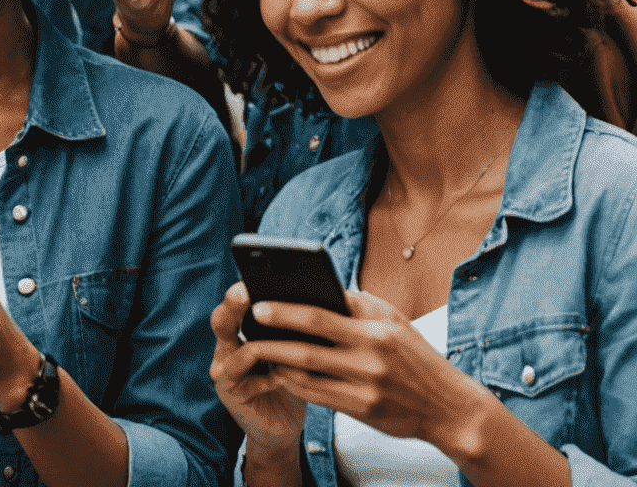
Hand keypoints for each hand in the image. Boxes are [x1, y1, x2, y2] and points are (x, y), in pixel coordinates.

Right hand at [207, 282, 306, 455]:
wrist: (283, 430)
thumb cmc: (291, 385)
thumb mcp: (294, 352)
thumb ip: (293, 330)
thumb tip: (318, 298)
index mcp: (239, 332)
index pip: (235, 304)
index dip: (243, 290)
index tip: (255, 275)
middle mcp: (225, 347)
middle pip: (222, 318)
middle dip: (234, 303)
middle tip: (246, 290)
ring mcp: (223, 369)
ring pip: (233, 347)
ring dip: (258, 342)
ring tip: (276, 335)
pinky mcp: (229, 392)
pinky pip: (247, 377)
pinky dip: (268, 375)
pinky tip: (285, 376)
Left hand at [232, 288, 475, 450]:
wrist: (449, 408)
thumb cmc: (415, 355)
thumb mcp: (391, 320)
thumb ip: (356, 304)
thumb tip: (318, 287)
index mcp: (375, 331)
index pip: (321, 316)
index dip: (286, 310)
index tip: (258, 303)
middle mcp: (369, 359)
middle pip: (309, 346)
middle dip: (273, 336)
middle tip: (248, 325)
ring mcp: (365, 388)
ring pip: (309, 374)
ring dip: (279, 361)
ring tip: (257, 348)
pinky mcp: (363, 411)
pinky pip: (319, 396)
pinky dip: (296, 384)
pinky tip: (281, 373)